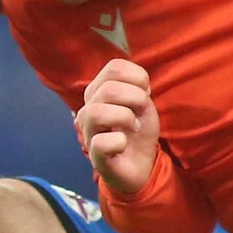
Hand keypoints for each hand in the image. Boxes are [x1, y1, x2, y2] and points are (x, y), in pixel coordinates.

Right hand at [76, 58, 158, 193]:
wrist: (140, 165)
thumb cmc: (137, 130)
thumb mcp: (142, 102)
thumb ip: (137, 85)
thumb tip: (138, 81)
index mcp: (99, 91)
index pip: (114, 67)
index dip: (137, 78)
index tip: (145, 94)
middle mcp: (88, 108)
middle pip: (109, 89)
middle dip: (136, 98)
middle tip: (141, 113)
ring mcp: (88, 132)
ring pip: (97, 112)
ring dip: (125, 118)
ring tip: (134, 127)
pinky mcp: (94, 155)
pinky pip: (101, 142)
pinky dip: (119, 142)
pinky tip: (123, 145)